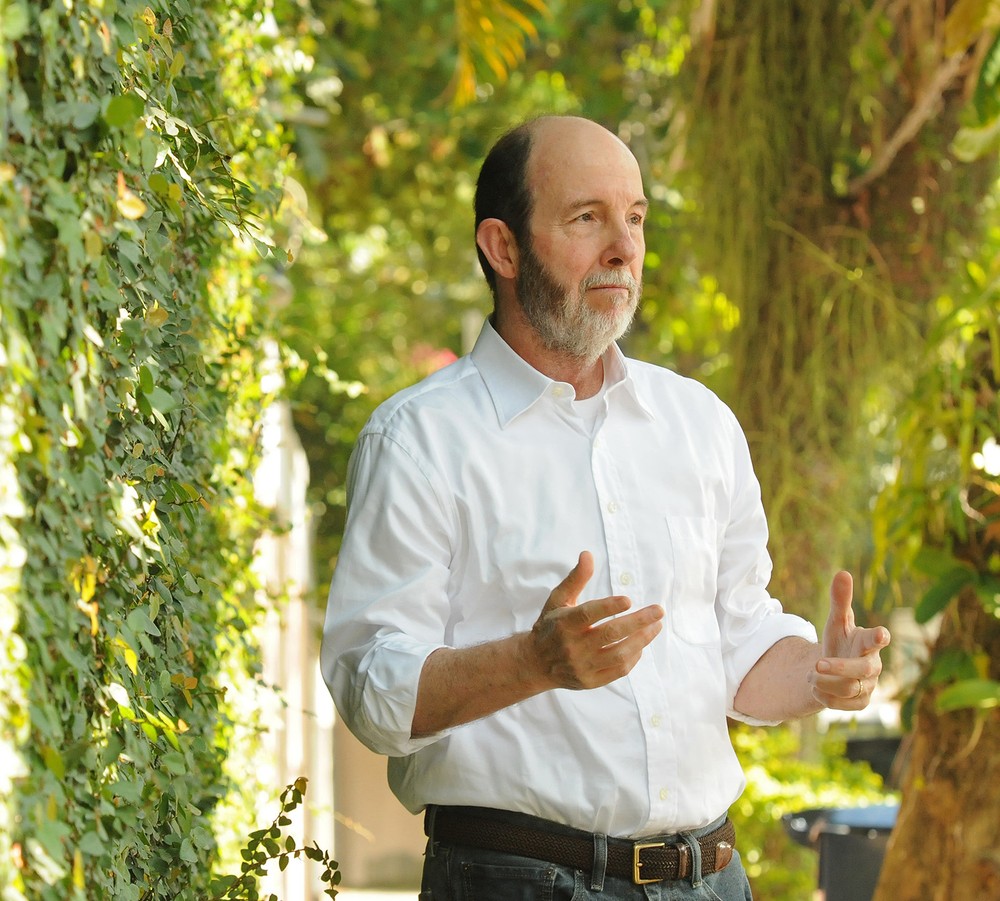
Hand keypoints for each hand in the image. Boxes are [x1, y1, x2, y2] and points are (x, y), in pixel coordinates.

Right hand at [529, 551, 663, 689]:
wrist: (535, 663)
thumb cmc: (550, 626)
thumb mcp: (558, 600)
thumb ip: (576, 579)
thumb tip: (588, 554)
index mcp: (563, 623)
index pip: (588, 615)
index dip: (609, 607)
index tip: (629, 600)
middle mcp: (572, 646)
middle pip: (610, 633)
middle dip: (638, 621)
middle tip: (658, 611)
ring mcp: (582, 666)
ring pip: (618, 654)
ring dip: (642, 640)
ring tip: (656, 626)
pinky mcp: (589, 681)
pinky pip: (618, 670)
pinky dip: (633, 657)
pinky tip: (641, 644)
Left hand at [811, 571, 890, 709]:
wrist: (835, 669)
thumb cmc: (841, 641)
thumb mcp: (837, 621)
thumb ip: (840, 600)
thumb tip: (842, 573)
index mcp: (868, 642)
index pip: (878, 639)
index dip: (880, 637)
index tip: (881, 633)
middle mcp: (873, 665)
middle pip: (862, 669)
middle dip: (840, 667)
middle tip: (818, 663)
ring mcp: (868, 686)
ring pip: (849, 688)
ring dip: (825, 682)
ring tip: (811, 675)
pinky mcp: (860, 703)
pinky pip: (842, 704)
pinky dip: (825, 697)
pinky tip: (816, 688)